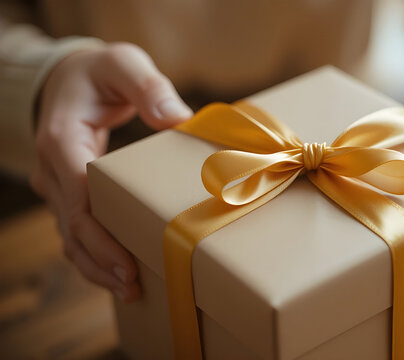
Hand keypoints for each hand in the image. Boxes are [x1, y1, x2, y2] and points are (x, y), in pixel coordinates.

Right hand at [29, 43, 192, 301]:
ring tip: (130, 290)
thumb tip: (177, 118)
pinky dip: (95, 255)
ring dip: (96, 266)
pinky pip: (78, 231)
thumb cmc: (97, 73)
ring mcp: (57, 187)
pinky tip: (119, 272)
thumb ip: (147, 86)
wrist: (67, 80)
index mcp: (62, 141)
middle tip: (134, 287)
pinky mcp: (69, 195)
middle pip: (74, 227)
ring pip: (71, 237)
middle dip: (102, 261)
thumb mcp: (122, 63)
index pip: (79, 197)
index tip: (128, 261)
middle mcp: (53, 170)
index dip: (102, 234)